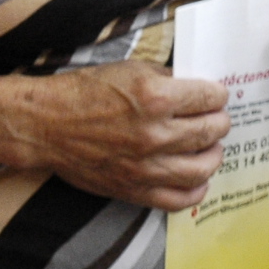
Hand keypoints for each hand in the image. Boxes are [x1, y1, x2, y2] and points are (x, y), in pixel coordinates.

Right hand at [18, 59, 229, 211]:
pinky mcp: (135, 189)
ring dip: (214, 155)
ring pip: (202, 167)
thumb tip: (195, 89)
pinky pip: (180, 198)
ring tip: (210, 147)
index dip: (218, 95)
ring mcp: (146, 166)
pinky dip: (197, 189)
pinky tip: (197, 178)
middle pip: (211, 131)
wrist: (48, 124)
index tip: (216, 96)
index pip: (210, 97)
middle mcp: (155, 133)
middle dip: (220, 122)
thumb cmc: (86, 92)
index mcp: (155, 96)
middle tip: (217, 119)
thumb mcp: (130, 69)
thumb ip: (167, 78)